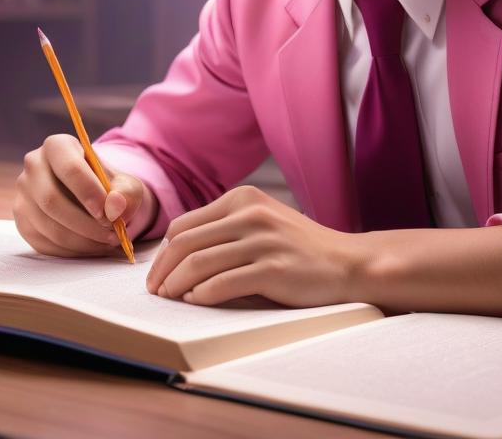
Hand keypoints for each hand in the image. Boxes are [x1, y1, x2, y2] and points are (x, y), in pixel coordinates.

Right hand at [13, 133, 158, 256]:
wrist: (94, 199)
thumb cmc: (109, 187)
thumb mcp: (126, 185)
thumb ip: (126, 193)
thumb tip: (114, 207)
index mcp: (57, 146)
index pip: (69, 167)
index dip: (88, 192)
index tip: (108, 214)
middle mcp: (33, 167)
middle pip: (51, 200)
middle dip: (85, 223)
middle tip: (111, 233)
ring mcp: (23, 196)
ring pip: (48, 226)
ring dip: (83, 240)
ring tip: (108, 241)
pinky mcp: (23, 223)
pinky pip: (45, 243)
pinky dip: (74, 250)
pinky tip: (93, 246)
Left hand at [145, 184, 360, 306]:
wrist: (346, 262)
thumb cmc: (299, 247)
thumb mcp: (262, 222)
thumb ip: (226, 228)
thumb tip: (176, 252)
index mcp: (243, 199)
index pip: (185, 224)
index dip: (164, 252)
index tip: (158, 272)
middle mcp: (251, 214)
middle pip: (185, 243)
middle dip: (163, 270)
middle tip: (155, 291)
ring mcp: (263, 241)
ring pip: (199, 263)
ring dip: (176, 285)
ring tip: (170, 299)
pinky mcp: (273, 269)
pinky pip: (223, 284)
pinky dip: (202, 295)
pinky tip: (196, 301)